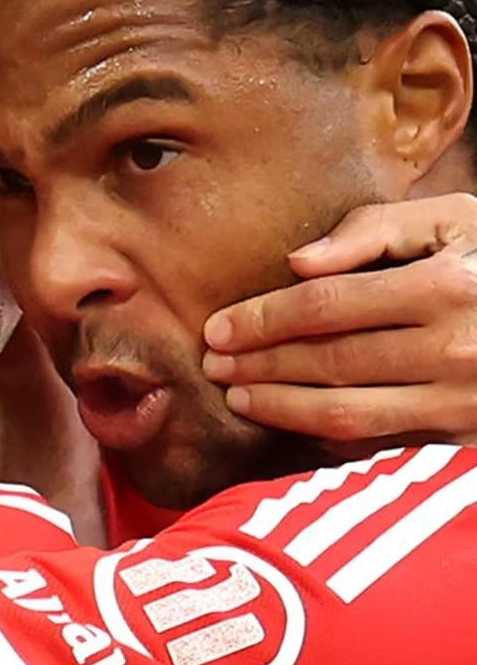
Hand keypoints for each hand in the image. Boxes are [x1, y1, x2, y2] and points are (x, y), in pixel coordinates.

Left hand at [202, 194, 476, 442]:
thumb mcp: (455, 221)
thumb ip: (376, 229)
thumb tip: (298, 263)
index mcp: (446, 286)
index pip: (326, 305)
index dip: (262, 319)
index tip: (216, 328)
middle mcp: (456, 348)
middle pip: (328, 361)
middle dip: (260, 365)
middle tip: (213, 366)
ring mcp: (463, 402)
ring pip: (347, 412)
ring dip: (280, 407)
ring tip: (238, 396)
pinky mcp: (466, 439)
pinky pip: (381, 443)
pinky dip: (329, 438)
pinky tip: (293, 425)